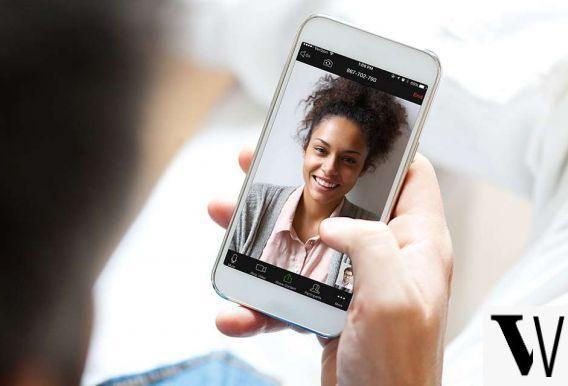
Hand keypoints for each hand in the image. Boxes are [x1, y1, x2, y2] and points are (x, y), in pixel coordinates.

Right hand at [208, 147, 452, 385]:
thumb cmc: (399, 370)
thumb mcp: (392, 298)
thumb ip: (369, 244)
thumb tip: (333, 224)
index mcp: (417, 246)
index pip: (412, 178)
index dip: (384, 150)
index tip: (343, 134)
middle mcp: (387, 258)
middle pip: (342, 202)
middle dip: (296, 184)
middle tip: (256, 163)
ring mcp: (355, 285)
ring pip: (305, 243)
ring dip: (261, 234)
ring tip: (222, 216)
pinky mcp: (328, 309)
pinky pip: (288, 292)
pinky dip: (259, 301)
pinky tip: (234, 312)